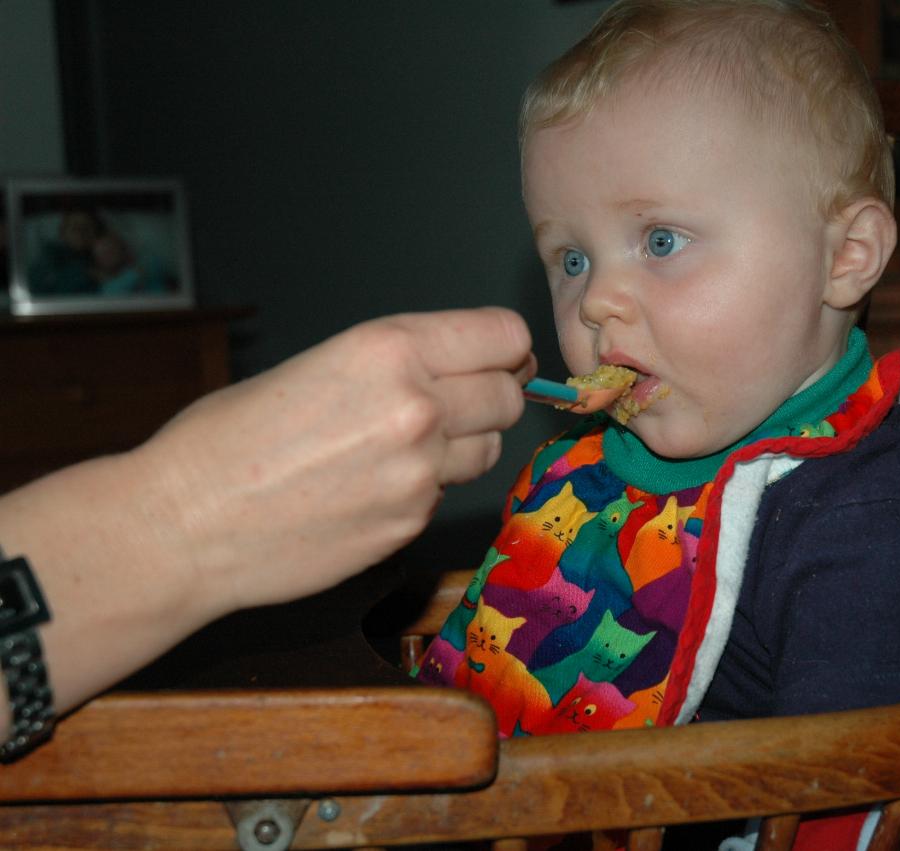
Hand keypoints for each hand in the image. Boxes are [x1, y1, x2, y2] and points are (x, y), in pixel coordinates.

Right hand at [137, 307, 531, 614]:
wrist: (185, 525)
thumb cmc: (229, 439)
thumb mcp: (318, 362)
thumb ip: (397, 363)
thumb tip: (455, 369)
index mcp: (389, 350)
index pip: (503, 337)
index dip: (506, 348)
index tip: (503, 358)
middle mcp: (416, 407)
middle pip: (508, 396)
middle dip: (494, 396)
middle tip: (465, 402)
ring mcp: (419, 473)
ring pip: (487, 449)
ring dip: (465, 445)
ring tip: (406, 447)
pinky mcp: (411, 524)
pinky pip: (446, 495)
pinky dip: (426, 489)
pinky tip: (374, 487)